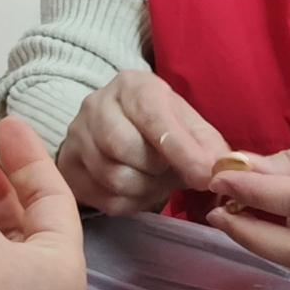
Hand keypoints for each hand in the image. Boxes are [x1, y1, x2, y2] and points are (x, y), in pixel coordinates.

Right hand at [56, 71, 231, 214]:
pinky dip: (130, 203)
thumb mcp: (185, 123)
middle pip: (128, 149)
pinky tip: (137, 190)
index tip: (204, 176)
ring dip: (146, 190)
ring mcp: (76, 136)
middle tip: (171, 173)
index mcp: (132, 86)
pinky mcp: (68, 168)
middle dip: (159, 171)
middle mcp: (96, 104)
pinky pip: (105, 200)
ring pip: (116, 178)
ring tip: (155, 180)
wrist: (110, 129)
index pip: (154, 118)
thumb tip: (222, 167)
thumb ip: (206, 143)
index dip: (182, 151)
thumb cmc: (157, 126)